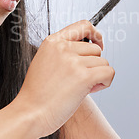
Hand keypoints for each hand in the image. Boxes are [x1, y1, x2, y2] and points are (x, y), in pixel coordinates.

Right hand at [13, 20, 114, 137]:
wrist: (30, 113)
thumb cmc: (36, 95)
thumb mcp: (43, 62)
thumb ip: (61, 53)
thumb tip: (84, 51)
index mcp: (52, 42)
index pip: (83, 25)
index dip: (95, 34)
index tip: (98, 42)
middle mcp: (63, 48)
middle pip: (95, 48)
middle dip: (93, 64)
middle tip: (81, 79)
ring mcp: (73, 61)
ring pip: (103, 62)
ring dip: (98, 75)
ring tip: (80, 87)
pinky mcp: (83, 77)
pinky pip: (109, 72)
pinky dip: (105, 82)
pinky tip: (91, 90)